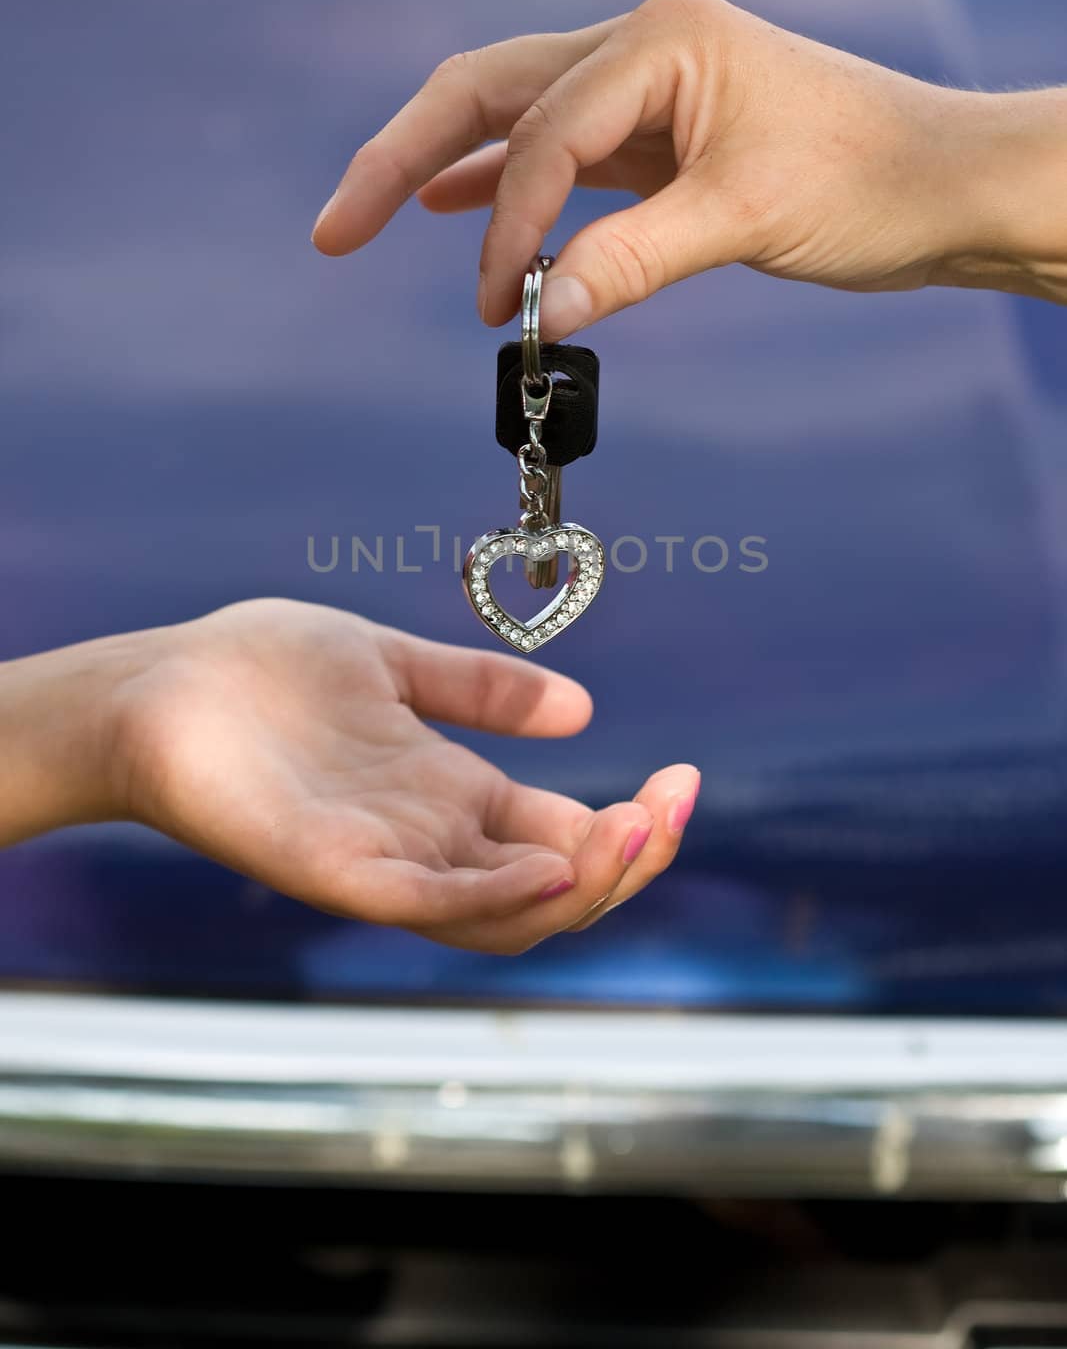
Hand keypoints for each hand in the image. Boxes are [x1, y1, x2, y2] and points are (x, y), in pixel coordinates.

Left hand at [0, 600, 697, 952]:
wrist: (160, 683)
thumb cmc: (263, 673)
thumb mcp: (395, 664)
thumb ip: (480, 690)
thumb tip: (581, 708)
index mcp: (452, 797)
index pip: (564, 838)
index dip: (631, 824)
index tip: (680, 779)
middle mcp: (430, 840)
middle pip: (553, 888)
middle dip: (628, 859)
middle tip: (672, 803)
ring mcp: (385, 861)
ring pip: (506, 912)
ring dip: (581, 883)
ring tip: (632, 831)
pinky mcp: (333, 869)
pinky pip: (426, 904)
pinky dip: (494, 896)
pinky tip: (549, 863)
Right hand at [312, 0, 1066, 329]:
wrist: (941, 184)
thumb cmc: (867, 181)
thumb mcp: (746, 219)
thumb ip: (634, 261)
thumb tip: (541, 319)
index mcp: (661, 38)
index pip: (546, 132)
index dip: (509, 224)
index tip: (501, 307)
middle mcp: (640, 46)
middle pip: (489, 92)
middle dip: (404, 157)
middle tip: (333, 230)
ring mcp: (644, 87)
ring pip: (513, 120)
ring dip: (442, 172)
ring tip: (365, 223)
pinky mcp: (655, 134)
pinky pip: (555, 153)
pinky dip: (503, 184)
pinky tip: (452, 211)